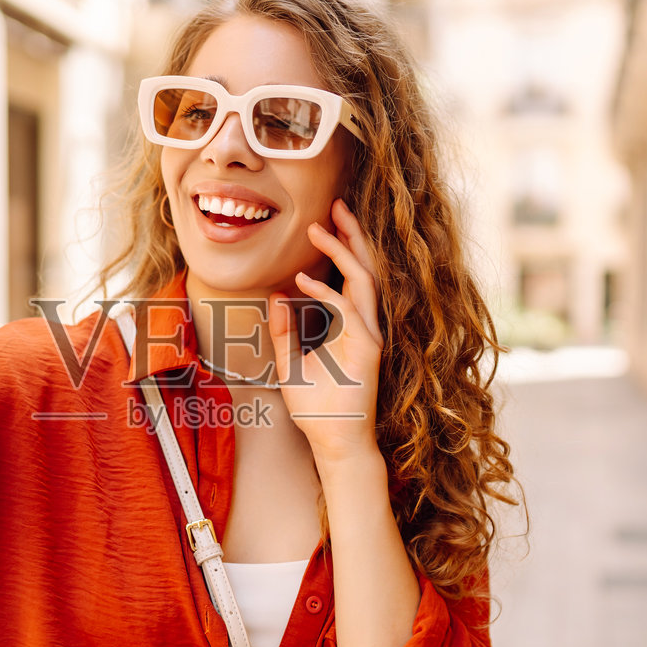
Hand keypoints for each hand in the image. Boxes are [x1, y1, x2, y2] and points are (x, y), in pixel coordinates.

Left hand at [268, 198, 384, 460]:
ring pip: (363, 281)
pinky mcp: (367, 350)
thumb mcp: (290, 364)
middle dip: (352, 235)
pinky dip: (327, 292)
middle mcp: (364, 325)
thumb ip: (285, 331)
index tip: (324, 223)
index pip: (352, 276)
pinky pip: (348, 311)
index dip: (342, 247)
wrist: (333, 442)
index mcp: (351, 325)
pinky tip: (303, 282)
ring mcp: (369, 336)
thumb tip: (278, 297)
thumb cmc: (318, 409)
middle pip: (365, 268)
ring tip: (321, 228)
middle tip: (337, 205)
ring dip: (343, 251)